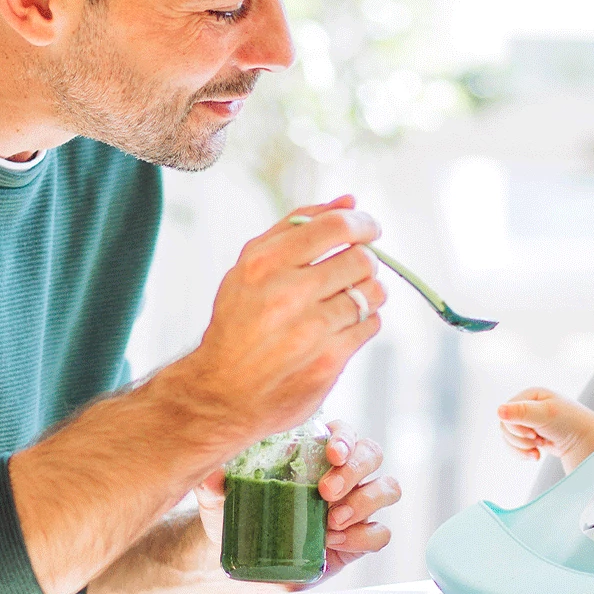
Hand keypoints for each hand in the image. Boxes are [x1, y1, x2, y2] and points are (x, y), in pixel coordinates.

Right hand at [166, 196, 386, 450]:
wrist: (221, 392)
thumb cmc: (239, 323)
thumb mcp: (251, 266)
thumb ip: (297, 226)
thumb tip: (349, 201)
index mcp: (264, 263)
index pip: (336, 227)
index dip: (363, 224)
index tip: (369, 230)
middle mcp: (286, 294)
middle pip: (361, 260)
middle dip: (364, 263)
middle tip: (351, 273)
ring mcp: (310, 331)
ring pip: (372, 293)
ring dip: (366, 294)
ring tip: (345, 303)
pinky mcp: (327, 362)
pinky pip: (370, 326)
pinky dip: (362, 323)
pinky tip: (340, 328)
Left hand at [195, 419, 399, 578]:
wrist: (239, 561)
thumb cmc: (235, 516)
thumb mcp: (219, 497)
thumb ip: (214, 481)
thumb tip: (211, 472)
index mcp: (313, 451)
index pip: (344, 431)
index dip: (345, 437)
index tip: (332, 453)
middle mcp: (340, 473)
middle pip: (372, 454)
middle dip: (355, 470)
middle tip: (327, 492)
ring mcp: (353, 505)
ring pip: (387, 488)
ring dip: (365, 502)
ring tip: (332, 522)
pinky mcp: (357, 540)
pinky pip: (380, 532)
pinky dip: (363, 537)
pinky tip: (334, 542)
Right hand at [496, 388, 593, 472]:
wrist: (584, 442)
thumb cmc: (570, 423)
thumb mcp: (546, 414)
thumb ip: (522, 412)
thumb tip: (499, 410)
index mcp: (529, 395)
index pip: (506, 413)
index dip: (516, 427)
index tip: (534, 434)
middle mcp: (526, 406)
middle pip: (505, 427)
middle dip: (521, 439)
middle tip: (539, 440)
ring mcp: (527, 422)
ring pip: (508, 438)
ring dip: (522, 447)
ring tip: (540, 447)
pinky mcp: (528, 436)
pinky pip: (514, 446)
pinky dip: (523, 453)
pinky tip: (536, 455)